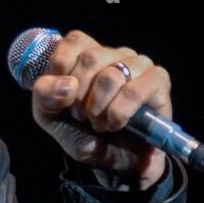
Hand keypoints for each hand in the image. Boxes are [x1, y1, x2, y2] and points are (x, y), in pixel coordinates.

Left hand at [31, 29, 171, 188]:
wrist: (111, 161)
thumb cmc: (81, 133)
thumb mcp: (49, 115)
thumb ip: (45, 94)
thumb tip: (67, 85)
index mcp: (87, 54)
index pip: (75, 41)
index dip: (62, 69)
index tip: (62, 98)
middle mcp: (115, 54)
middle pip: (91, 58)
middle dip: (79, 96)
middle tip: (81, 116)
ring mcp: (139, 65)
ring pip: (111, 75)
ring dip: (98, 108)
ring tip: (99, 123)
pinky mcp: (158, 81)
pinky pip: (134, 91)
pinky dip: (118, 114)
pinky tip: (116, 125)